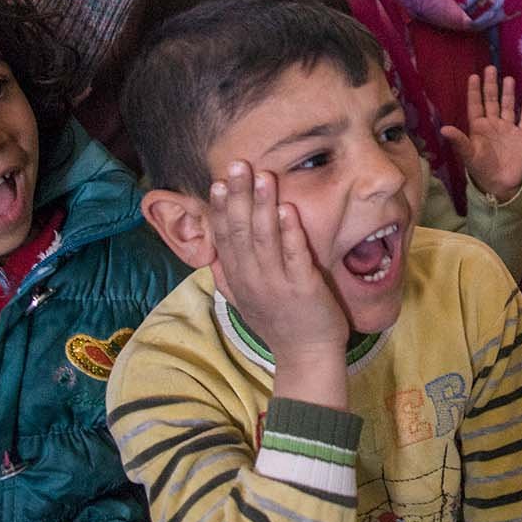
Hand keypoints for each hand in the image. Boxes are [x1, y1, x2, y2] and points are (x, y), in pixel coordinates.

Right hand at [208, 162, 348, 404]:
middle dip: (238, 197)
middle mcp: (252, 280)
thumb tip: (214, 248)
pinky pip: (294, 256)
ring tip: (263, 177)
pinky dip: (290, 232)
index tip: (217, 182)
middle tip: (237, 165)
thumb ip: (230, 273)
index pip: (223, 238)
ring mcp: (276, 284)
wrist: (306, 355)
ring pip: (265, 239)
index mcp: (237, 279)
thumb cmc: (279, 322)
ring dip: (263, 206)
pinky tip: (289, 209)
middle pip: (240, 232)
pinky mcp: (303, 289)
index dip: (219, 209)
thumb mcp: (245, 299)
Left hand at [439, 68, 521, 203]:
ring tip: (509, 78)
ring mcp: (509, 129)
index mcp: (479, 127)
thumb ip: (459, 141)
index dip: (475, 91)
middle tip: (490, 68)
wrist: (502, 185)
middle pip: (492, 101)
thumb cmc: (481, 169)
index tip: (473, 76)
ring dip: (508, 93)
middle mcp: (494, 124)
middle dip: (491, 85)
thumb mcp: (468, 155)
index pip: (476, 105)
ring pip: (508, 106)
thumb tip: (443, 128)